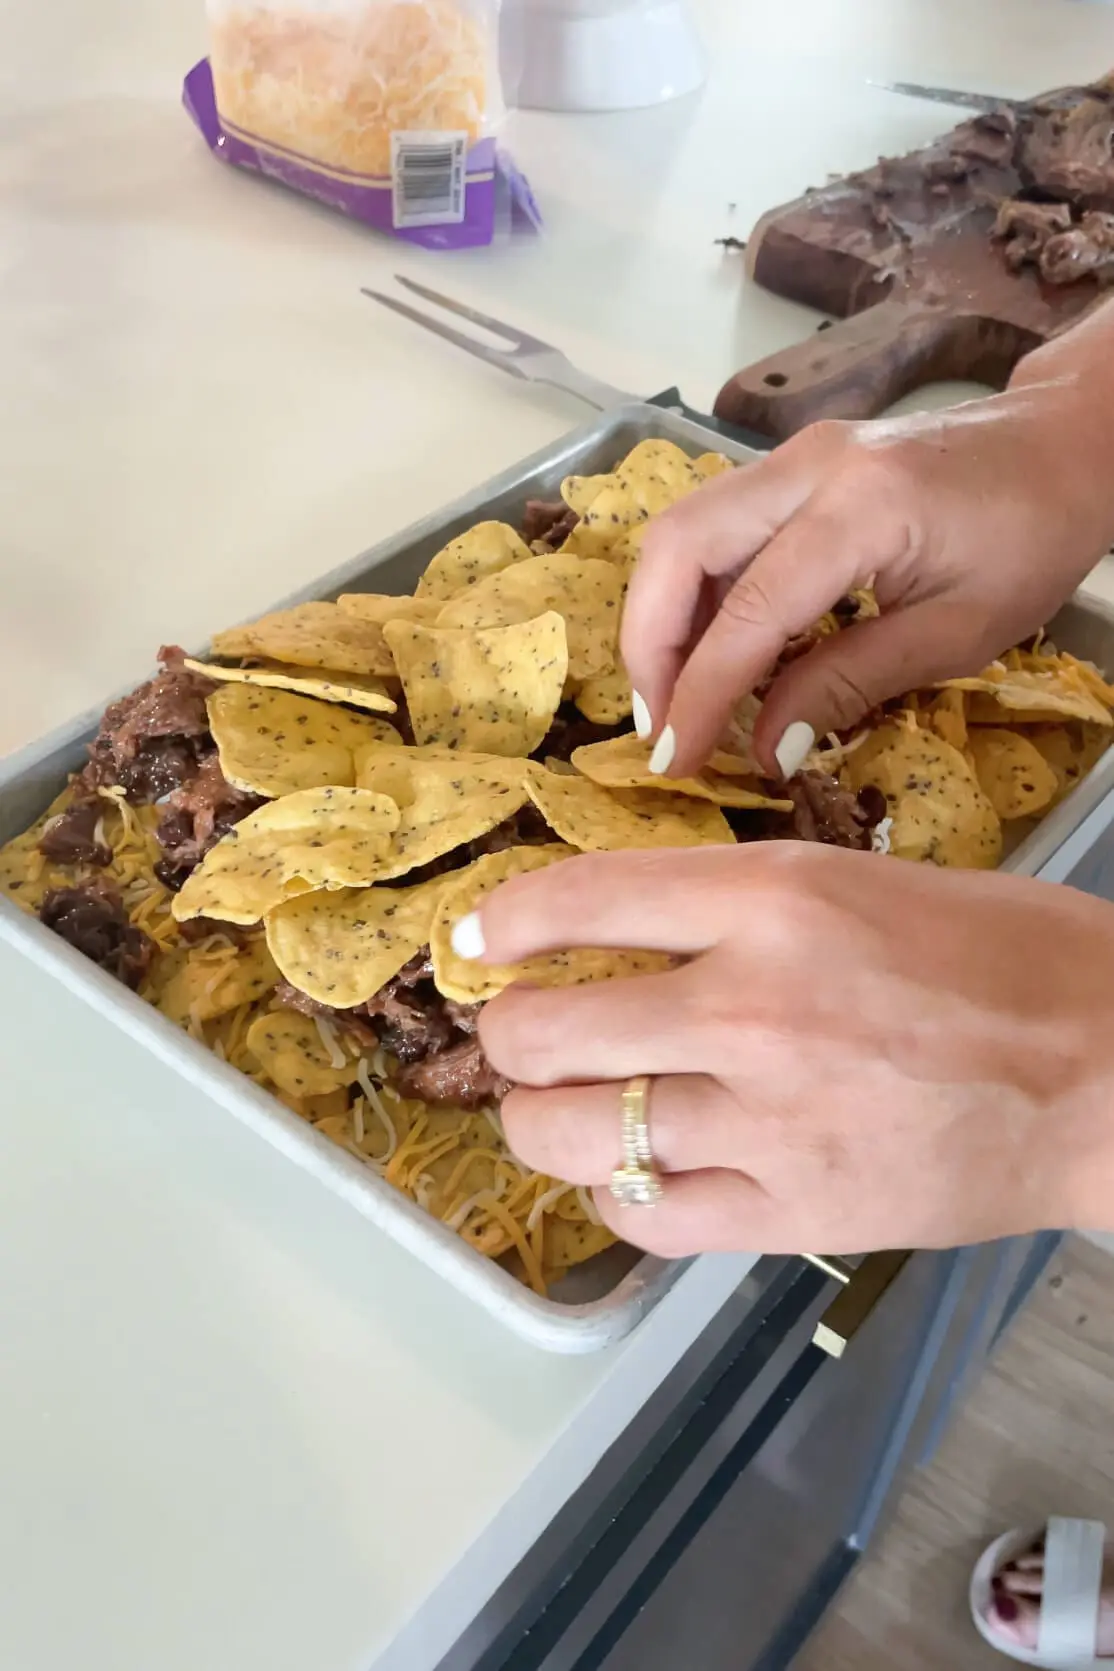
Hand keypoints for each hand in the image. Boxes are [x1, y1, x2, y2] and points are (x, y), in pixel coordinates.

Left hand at [474, 845, 1113, 1254]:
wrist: (1112, 1072)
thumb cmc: (1005, 959)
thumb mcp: (858, 879)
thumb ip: (732, 906)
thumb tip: (613, 931)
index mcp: (774, 899)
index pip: (580, 901)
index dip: (504, 921)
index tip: (479, 937)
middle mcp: (752, 1007)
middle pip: (545, 1031)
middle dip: (508, 1032)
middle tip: (521, 1031)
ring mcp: (767, 1123)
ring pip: (571, 1135)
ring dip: (536, 1119)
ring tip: (553, 1104)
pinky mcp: (793, 1217)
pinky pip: (645, 1218)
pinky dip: (613, 1195)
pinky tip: (631, 1170)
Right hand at [624, 381, 1113, 779]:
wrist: (1064, 447)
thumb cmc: (1030, 540)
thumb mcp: (955, 634)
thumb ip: (849, 684)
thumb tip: (765, 748)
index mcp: (862, 509)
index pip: (749, 610)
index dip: (702, 693)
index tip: (678, 760)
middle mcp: (809, 466)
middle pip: (678, 546)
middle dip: (650, 646)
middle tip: (660, 725)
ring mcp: (794, 456)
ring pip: (682, 531)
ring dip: (663, 619)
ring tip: (678, 697)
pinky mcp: (791, 465)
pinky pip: (714, 527)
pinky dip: (695, 594)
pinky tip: (715, 651)